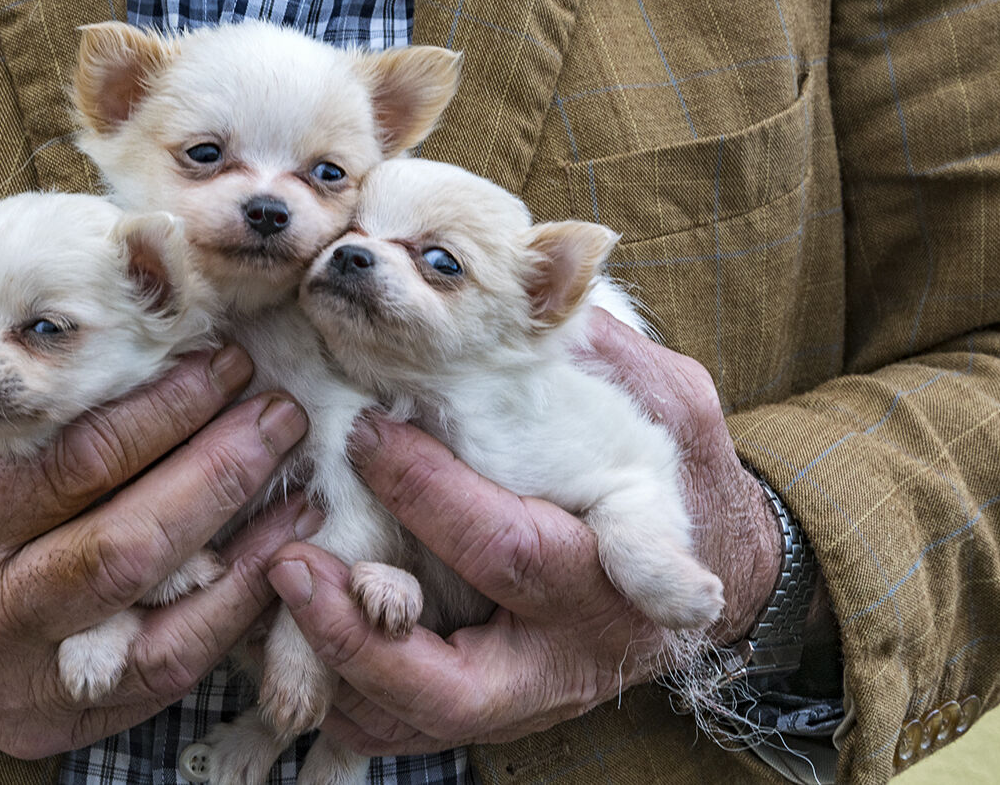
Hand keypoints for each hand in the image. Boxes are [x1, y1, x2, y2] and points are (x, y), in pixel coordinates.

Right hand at [0, 321, 314, 758]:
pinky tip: (274, 567)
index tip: (223, 359)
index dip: (163, 407)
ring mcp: (16, 670)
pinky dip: (225, 622)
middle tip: (280, 413)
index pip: (74, 455)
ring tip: (302, 487)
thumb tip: (52, 299)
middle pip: (123, 535)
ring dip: (243, 549)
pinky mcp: (48, 719)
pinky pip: (158, 676)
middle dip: (218, 469)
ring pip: (150, 613)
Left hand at [266, 309, 781, 754]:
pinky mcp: (491, 710)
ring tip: (275, 609)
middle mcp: (567, 651)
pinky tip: (289, 651)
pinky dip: (348, 699)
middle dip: (361, 629)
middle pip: (454, 678)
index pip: (518, 550)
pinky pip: (405, 728)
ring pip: (418, 719)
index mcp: (614, 571)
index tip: (365, 430)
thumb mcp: (669, 405)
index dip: (434, 498)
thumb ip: (606, 358)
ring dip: (338, 675)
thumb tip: (541, 271)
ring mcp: (527, 696)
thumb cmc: (680, 474)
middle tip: (292, 564)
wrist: (723, 574)